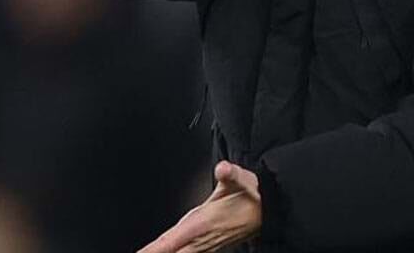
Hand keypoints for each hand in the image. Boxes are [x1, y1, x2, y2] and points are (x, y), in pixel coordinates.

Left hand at [137, 161, 261, 252]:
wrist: (271, 212)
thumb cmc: (254, 196)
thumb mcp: (243, 180)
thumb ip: (232, 174)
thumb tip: (224, 169)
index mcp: (203, 223)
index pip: (172, 240)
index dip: (155, 249)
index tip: (141, 252)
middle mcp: (202, 238)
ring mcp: (206, 245)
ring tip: (146, 252)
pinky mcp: (209, 246)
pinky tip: (167, 251)